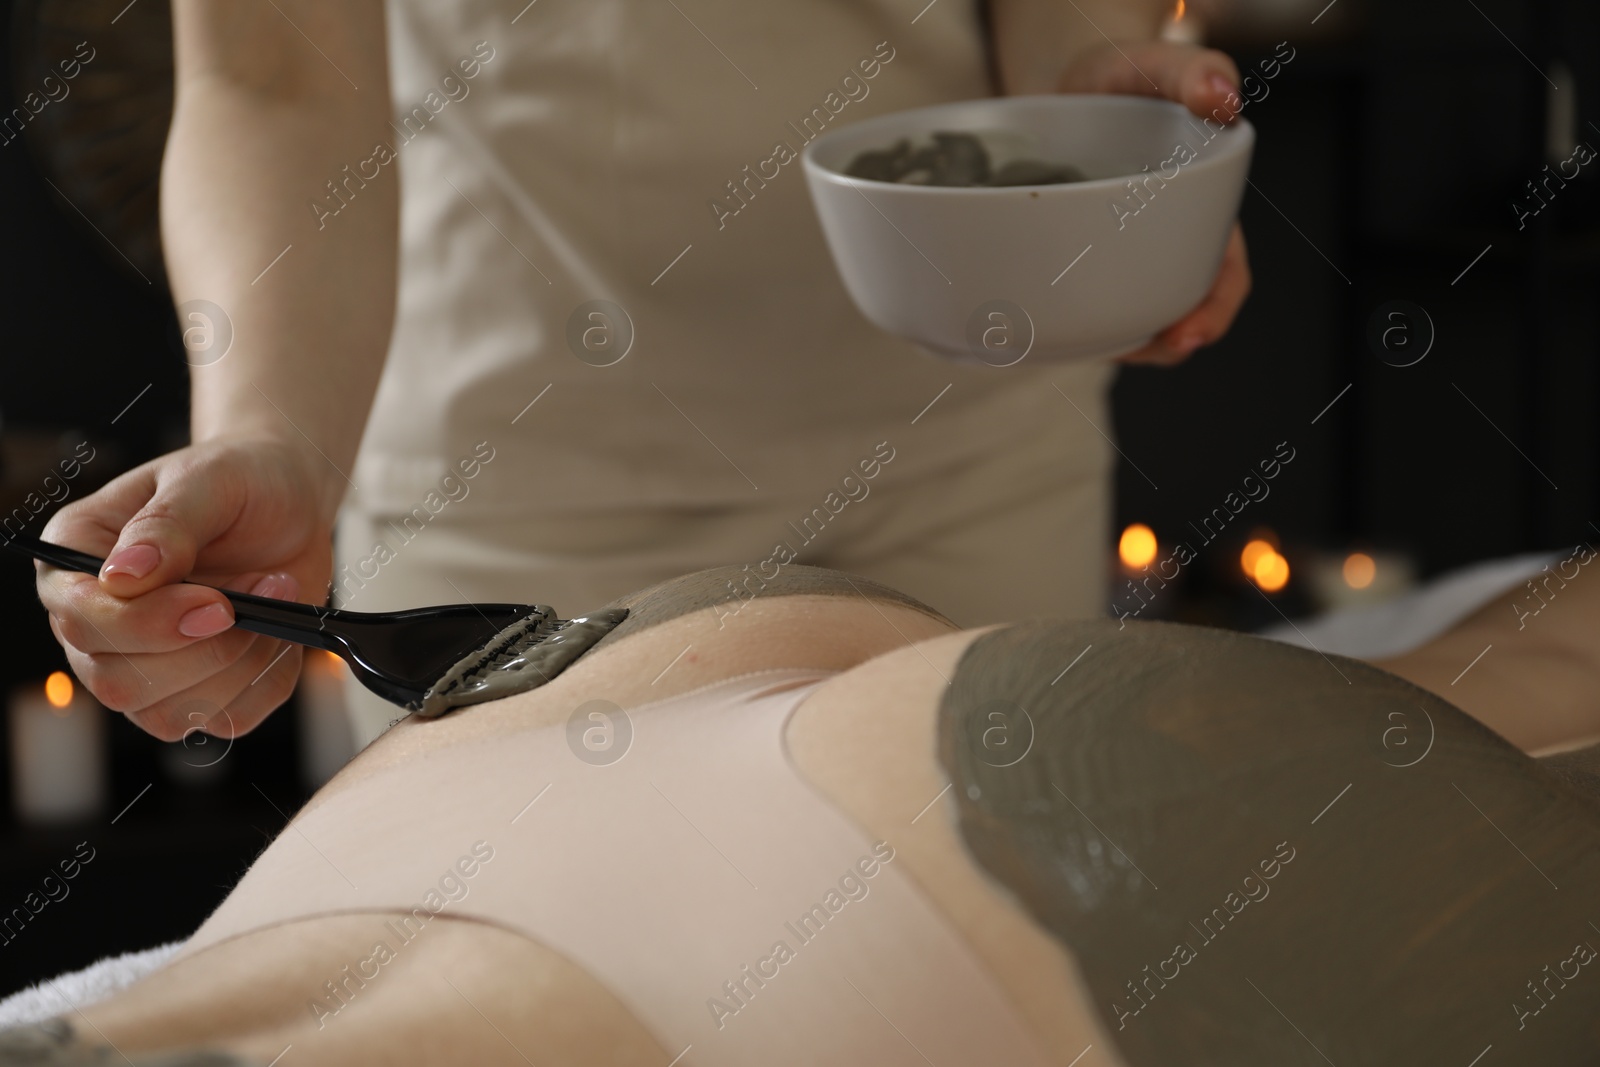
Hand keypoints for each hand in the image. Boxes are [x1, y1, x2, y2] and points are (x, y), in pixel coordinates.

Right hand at [36, 437, 336, 741]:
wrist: (292, 504)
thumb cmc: (242, 482)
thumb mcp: (209, 480)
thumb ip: (167, 525)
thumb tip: (124, 576)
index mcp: (76, 560)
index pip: (82, 621)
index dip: (148, 624)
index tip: (217, 605)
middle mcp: (96, 621)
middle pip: (119, 682)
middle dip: (205, 648)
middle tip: (264, 586)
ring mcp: (142, 666)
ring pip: (169, 714)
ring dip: (241, 662)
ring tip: (276, 595)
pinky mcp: (196, 692)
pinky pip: (226, 718)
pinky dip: (266, 680)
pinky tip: (280, 633)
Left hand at [1058, 40, 1252, 365]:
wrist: (1062, 86)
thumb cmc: (1117, 78)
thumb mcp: (1151, 65)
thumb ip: (1190, 70)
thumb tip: (1222, 98)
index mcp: (1204, 211)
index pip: (1224, 275)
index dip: (1214, 310)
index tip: (1189, 334)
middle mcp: (1171, 243)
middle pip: (1181, 313)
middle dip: (1165, 346)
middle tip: (1129, 351)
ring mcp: (1128, 259)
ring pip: (1137, 321)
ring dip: (1122, 341)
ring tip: (1091, 341)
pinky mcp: (1087, 266)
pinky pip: (1094, 308)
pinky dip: (1084, 322)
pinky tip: (1056, 322)